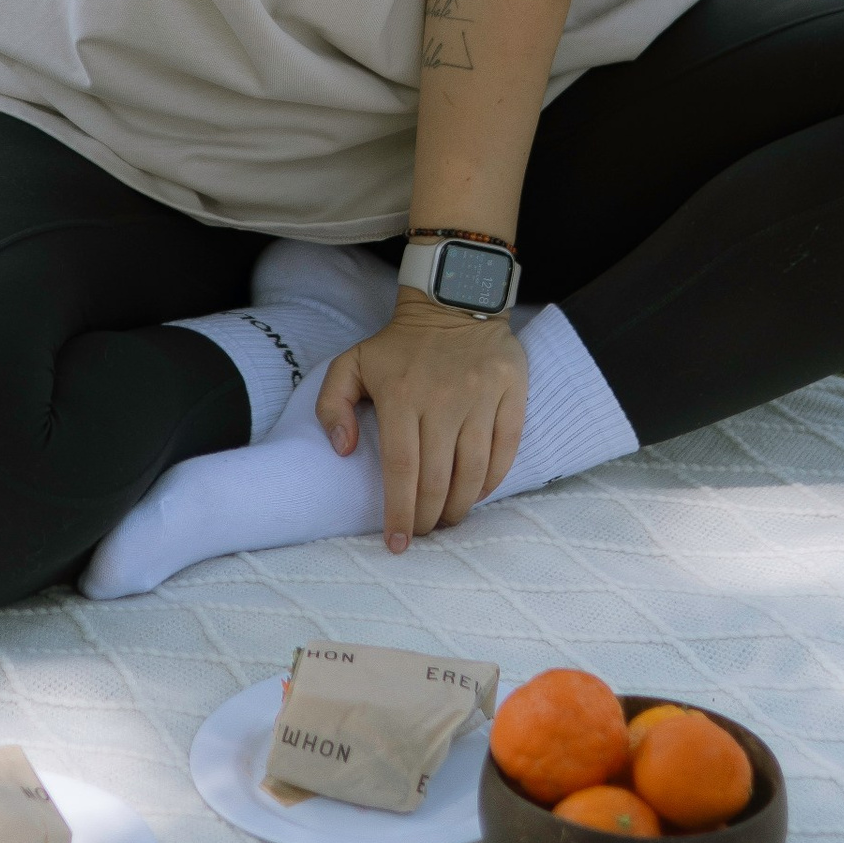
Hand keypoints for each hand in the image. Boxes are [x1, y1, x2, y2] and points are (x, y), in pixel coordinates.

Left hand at [315, 289, 527, 552]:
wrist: (454, 300)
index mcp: (401, 396)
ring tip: (448, 520)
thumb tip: (343, 450)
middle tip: (425, 533)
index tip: (397, 542)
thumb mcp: (351, 363)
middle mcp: (442, 399)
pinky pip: (505, 449)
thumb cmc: (399, 344)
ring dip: (460, 507)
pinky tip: (477, 494)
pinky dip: (492, 481)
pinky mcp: (511, 393)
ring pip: (473, 471)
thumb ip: (332, 405)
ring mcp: (481, 397)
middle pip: (437, 479)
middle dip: (430, 518)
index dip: (400, 512)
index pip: (401, 469)